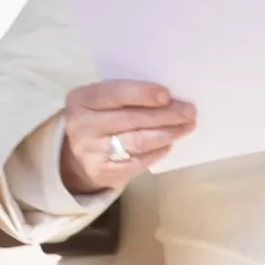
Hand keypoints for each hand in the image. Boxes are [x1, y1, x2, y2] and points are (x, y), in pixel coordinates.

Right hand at [57, 80, 197, 194]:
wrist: (75, 157)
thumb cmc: (96, 120)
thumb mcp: (100, 102)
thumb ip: (126, 96)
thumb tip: (169, 97)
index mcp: (82, 99)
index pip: (116, 93)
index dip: (143, 94)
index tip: (168, 95)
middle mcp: (83, 125)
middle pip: (131, 119)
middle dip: (165, 115)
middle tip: (189, 112)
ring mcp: (92, 150)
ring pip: (138, 141)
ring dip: (167, 133)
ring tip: (186, 127)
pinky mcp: (104, 171)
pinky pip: (138, 161)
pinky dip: (157, 151)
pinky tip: (169, 144)